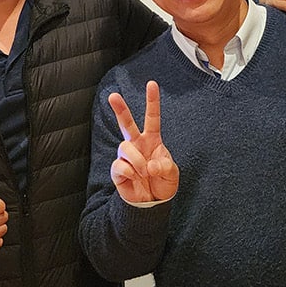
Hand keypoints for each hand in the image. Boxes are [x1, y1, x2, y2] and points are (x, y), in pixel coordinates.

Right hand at [109, 81, 179, 205]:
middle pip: (126, 123)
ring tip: (144, 173)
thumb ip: (165, 166)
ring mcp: (126, 156)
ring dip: (137, 161)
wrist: (152, 203)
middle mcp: (137, 144)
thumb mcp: (172, 174)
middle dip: (120, 109)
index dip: (152, 101)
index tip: (151, 84)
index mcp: (152, 140)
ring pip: (125, 147)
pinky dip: (130, 173)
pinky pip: (120, 165)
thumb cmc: (163, 183)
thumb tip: (149, 165)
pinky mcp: (117, 170)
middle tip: (113, 96)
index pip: (152, 117)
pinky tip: (135, 178)